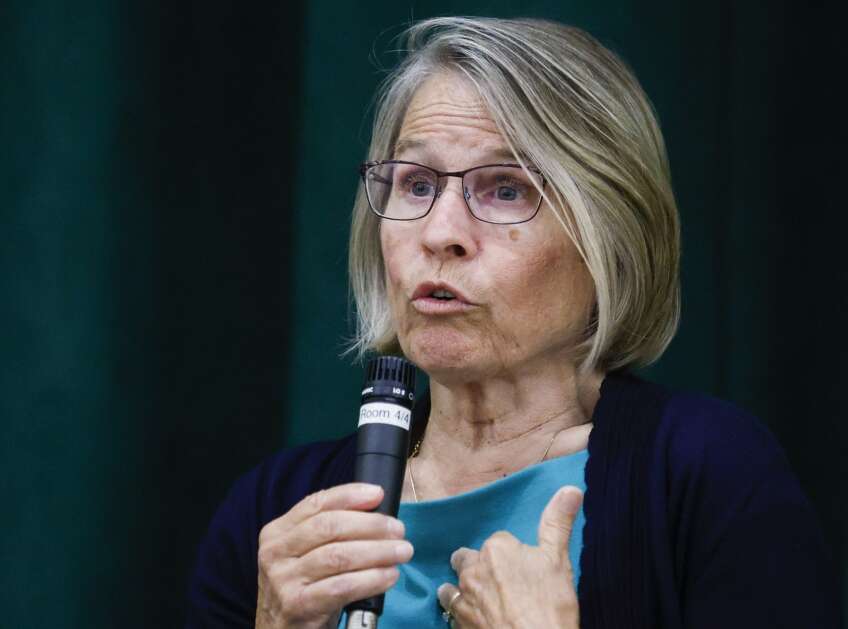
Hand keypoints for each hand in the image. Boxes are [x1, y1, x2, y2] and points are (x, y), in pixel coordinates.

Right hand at [255, 483, 413, 628]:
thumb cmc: (304, 587)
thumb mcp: (305, 554)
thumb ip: (329, 531)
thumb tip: (375, 509)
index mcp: (277, 532)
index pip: (316, 503)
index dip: (349, 495)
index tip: (378, 494)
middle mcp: (275, 553)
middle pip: (329, 527)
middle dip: (371, 525)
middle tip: (398, 530)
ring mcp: (284, 580)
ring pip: (339, 556)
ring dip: (378, 551)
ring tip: (402, 551)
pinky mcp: (298, 605)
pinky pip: (343, 586)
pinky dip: (372, 579)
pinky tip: (389, 576)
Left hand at [437, 486, 582, 628]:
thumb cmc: (549, 605)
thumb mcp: (559, 561)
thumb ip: (558, 523)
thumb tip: (570, 488)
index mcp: (497, 548)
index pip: (500, 541)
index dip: (512, 554)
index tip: (523, 568)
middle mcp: (473, 569)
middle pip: (469, 559)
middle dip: (479, 565)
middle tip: (500, 582)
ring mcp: (463, 597)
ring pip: (453, 585)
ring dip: (461, 588)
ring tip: (479, 598)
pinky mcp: (458, 623)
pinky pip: (452, 613)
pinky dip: (460, 613)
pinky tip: (473, 617)